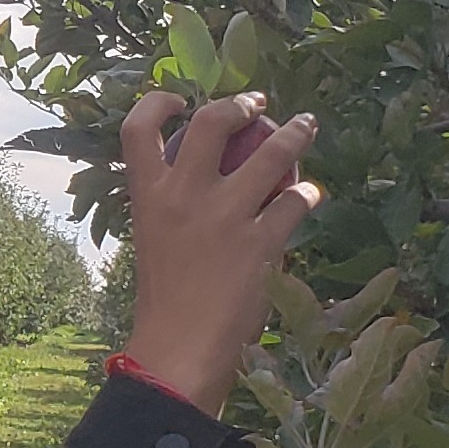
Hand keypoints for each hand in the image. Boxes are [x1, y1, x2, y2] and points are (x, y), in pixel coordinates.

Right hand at [119, 90, 321, 415]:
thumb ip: (172, 205)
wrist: (180, 347)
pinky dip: (306, 194)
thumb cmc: (165, 300)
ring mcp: (224, 216)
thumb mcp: (155, 240)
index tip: (183, 100)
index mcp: (148, 196)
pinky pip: (293, 202)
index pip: (138, 129)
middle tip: (259, 104)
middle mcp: (184, 195)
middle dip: (239, 104)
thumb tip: (203, 178)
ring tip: (306, 126)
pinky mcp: (260, 242)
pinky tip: (310, 195)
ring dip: (294, 134)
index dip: (159, 103)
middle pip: (211, 123)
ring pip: (270, 152)